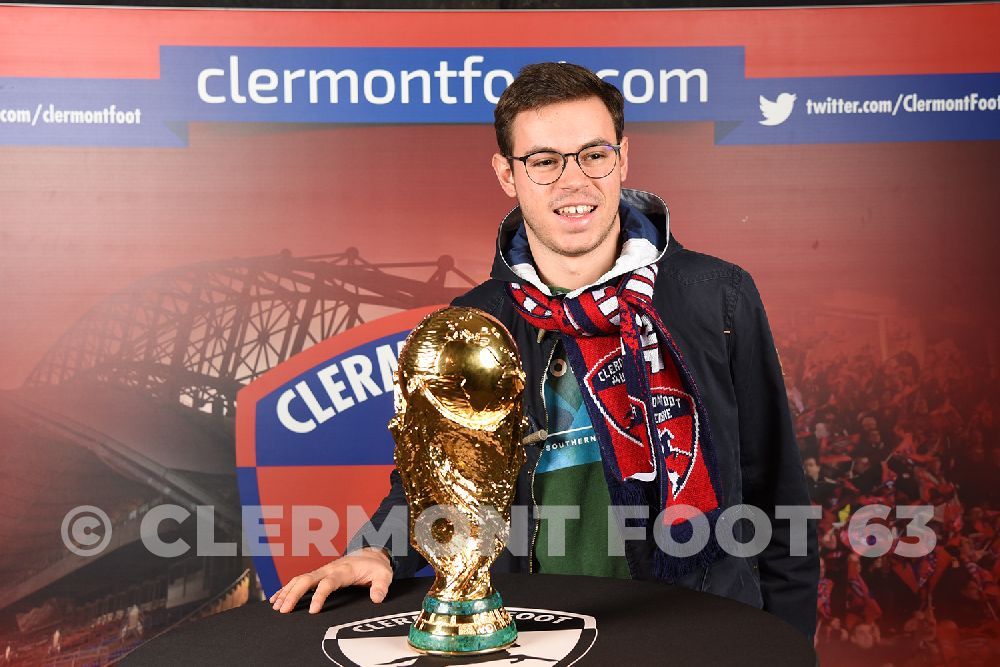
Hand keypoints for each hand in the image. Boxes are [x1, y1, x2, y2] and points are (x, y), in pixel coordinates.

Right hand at [268, 547, 391, 613]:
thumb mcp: (384, 575)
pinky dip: (286, 588)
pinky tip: (277, 598)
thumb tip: (376, 598)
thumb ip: (381, 586)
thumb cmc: (376, 567)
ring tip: (277, 607)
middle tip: (284, 610)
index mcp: (343, 571)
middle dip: (293, 594)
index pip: (327, 583)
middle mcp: (329, 569)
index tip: (313, 611)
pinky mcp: (319, 574)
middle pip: (307, 580)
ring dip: (287, 592)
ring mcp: (322, 571)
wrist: (371, 554)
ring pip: (299, 579)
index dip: (319, 596)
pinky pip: (299, 580)